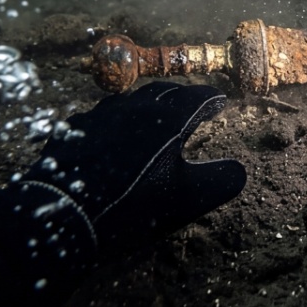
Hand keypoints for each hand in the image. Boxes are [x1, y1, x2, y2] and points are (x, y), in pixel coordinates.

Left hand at [21, 81, 246, 256]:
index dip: (212, 99)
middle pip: (164, 92)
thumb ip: (220, 181)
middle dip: (182, 96)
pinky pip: (103, 116)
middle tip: (192, 105)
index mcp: (168, 119)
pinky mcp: (75, 129)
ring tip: (155, 116)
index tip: (221, 101)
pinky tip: (115, 136)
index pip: (198, 97)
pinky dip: (119, 121)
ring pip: (132, 100)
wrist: (66, 214)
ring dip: (149, 105)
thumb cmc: (135, 205)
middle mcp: (136, 107)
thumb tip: (240, 170)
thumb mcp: (188, 199)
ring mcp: (101, 114)